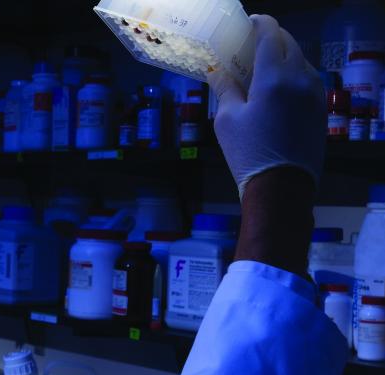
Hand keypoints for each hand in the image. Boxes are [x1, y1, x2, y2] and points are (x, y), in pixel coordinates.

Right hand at [208, 15, 326, 199]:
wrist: (281, 187)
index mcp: (274, 76)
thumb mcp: (227, 119)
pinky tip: (276, 87)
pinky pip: (307, 79)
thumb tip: (218, 72)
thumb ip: (225, 88)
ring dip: (282, 55)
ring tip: (261, 66)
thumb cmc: (248, 152)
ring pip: (300, 60)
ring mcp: (314, 93)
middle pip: (289, 43)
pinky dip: (291, 73)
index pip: (270, 34)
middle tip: (250, 45)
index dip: (259, 23)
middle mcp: (300, 78)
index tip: (247, 24)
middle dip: (270, 37)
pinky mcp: (319, 109)